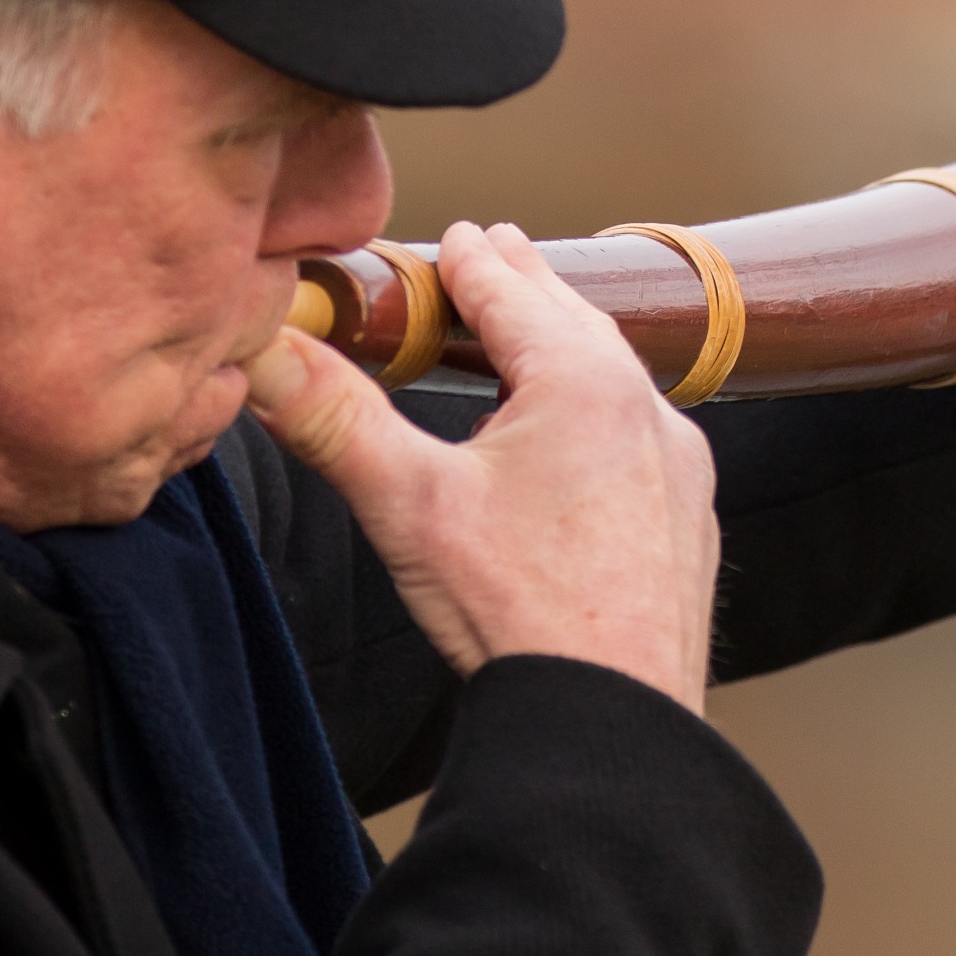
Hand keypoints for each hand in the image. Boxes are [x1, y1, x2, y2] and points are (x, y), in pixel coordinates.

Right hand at [244, 221, 720, 710]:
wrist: (613, 720)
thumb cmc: (519, 613)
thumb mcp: (408, 504)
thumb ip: (335, 417)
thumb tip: (265, 349)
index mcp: (581, 380)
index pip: (512, 292)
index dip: (473, 261)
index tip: (457, 236)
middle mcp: (645, 408)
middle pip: (574, 320)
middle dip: (528, 286)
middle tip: (497, 255)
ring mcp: (678, 466)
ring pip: (617, 376)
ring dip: (570, 346)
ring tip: (535, 336)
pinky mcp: (689, 518)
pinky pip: (643, 435)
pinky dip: (603, 412)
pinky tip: (582, 441)